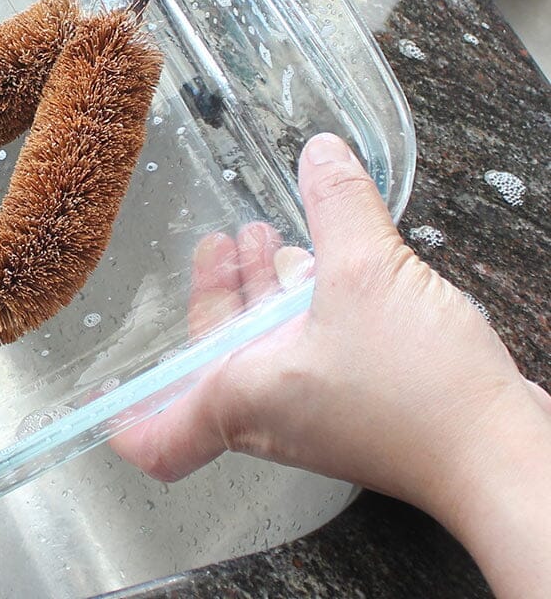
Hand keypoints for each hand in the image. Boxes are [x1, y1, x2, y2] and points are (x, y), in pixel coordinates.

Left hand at [112, 133, 550, 597]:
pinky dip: (302, 309)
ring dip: (260, 292)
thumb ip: (336, 204)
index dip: (126, 417)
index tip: (101, 393)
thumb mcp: (364, 271)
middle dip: (214, 295)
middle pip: (214, 358)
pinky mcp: (356, 404)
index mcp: (244, 396)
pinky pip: (308, 352)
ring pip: (265, 348)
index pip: (161, 434)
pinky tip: (320, 264)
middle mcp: (270, 412)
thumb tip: (319, 151)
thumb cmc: (420, 391)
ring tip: (264, 237)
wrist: (502, 453)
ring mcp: (315, 411)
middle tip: (217, 244)